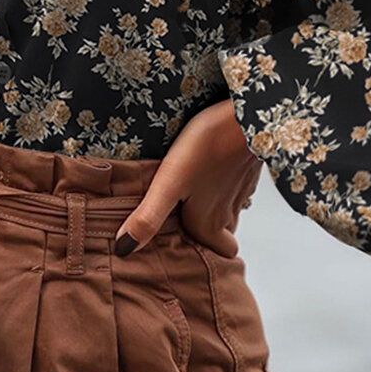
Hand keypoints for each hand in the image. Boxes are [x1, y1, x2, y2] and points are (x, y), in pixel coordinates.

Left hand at [113, 98, 262, 258]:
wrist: (245, 115)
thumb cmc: (207, 148)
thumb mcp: (169, 182)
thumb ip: (149, 216)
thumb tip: (123, 248)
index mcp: (210, 224)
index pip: (216, 256)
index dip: (202, 254)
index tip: (181, 245)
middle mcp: (229, 214)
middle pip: (220, 235)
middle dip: (204, 231)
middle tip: (179, 217)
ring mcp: (241, 191)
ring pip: (227, 211)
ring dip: (212, 207)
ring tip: (187, 192)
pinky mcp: (247, 170)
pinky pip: (234, 187)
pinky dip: (222, 185)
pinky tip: (205, 168)